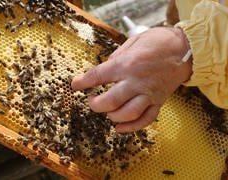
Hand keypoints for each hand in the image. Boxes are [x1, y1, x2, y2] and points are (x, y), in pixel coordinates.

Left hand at [71, 27, 191, 132]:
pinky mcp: (158, 101)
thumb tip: (104, 70)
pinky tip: (120, 128)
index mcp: (126, 64)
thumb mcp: (132, 42)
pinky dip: (131, 127)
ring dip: (113, 117)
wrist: (185, 49)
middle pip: (111, 101)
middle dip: (96, 105)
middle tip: (92, 102)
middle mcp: (136, 81)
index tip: (76, 85)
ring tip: (107, 113)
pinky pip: (145, 119)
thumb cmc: (157, 42)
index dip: (83, 82)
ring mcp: (148, 93)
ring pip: (127, 113)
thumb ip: (116, 58)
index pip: (98, 76)